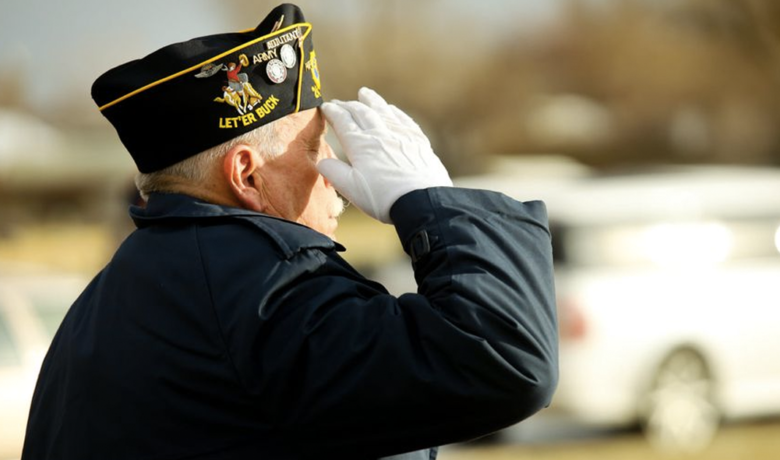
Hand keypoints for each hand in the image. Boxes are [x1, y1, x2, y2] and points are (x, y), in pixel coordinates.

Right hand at [318, 87, 451, 223]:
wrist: (422, 201)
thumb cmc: (384, 198)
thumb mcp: (351, 189)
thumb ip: (334, 173)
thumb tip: (322, 162)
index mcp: (360, 145)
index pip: (342, 121)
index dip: (332, 112)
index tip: (325, 106)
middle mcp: (380, 134)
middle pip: (361, 112)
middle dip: (348, 105)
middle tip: (339, 102)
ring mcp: (401, 135)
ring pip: (383, 110)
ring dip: (372, 100)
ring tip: (364, 92)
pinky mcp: (418, 141)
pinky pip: (404, 119)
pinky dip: (394, 112)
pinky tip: (392, 110)